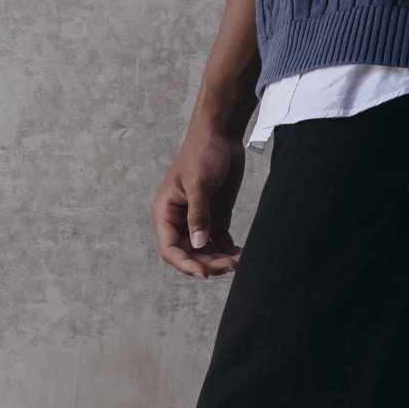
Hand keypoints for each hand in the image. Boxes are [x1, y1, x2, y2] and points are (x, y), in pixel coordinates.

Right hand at [153, 116, 246, 277]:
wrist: (221, 133)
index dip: (185, 264)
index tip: (204, 273)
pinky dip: (229, 250)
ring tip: (240, 261)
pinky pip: (220, 241)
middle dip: (208, 263)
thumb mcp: (199, 184)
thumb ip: (198, 215)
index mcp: (166, 212)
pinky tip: (242, 254)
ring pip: (206, 251)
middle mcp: (180, 219)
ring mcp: (199, 219)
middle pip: (190, 254)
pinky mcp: (216, 216)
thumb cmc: (202, 152)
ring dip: (220, 259)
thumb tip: (198, 246)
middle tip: (231, 266)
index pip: (170, 248)